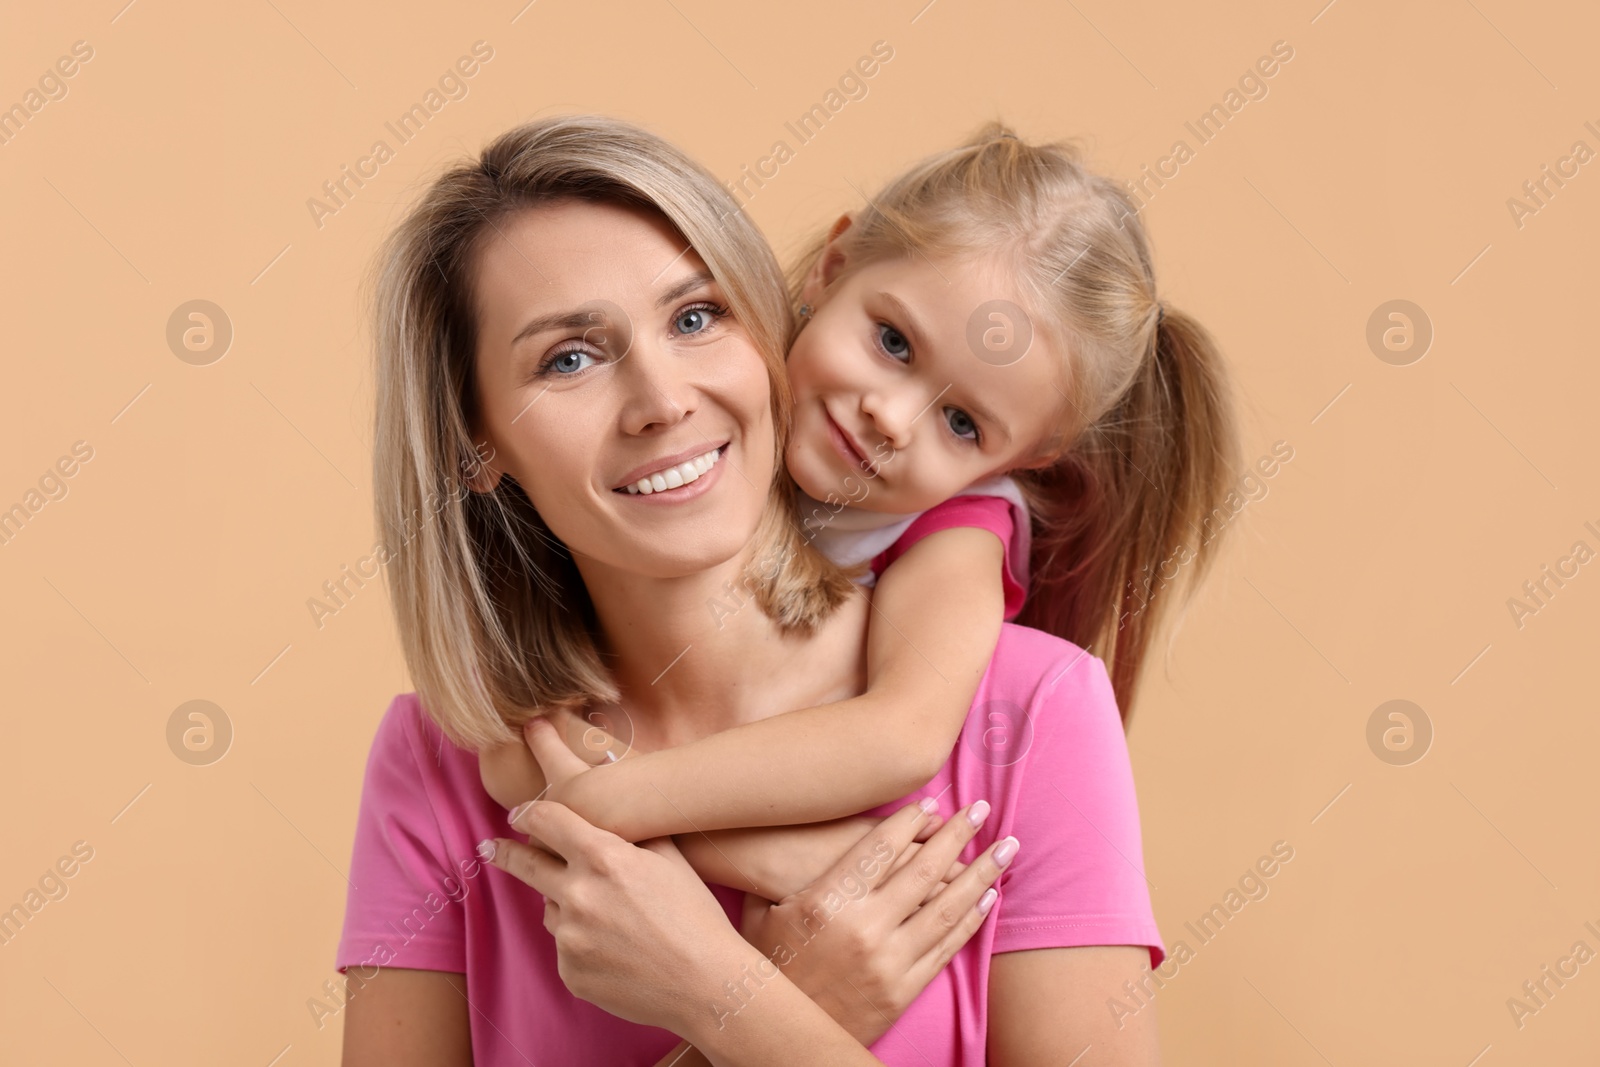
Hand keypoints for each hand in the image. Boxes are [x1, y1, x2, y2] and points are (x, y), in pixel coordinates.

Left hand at [482, 802, 753, 1034]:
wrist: (706, 984)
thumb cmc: (695, 917)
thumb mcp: (671, 858)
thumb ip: (632, 832)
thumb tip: (610, 808)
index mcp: (603, 858)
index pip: (546, 819)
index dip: (528, 813)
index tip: (518, 814)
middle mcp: (577, 895)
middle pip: (526, 864)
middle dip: (506, 853)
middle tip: (491, 848)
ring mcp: (569, 938)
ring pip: (551, 909)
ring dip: (566, 905)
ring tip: (611, 919)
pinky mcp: (570, 973)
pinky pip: (565, 948)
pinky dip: (581, 943)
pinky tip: (615, 949)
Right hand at [739, 799, 1016, 1045]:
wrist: (778, 1039)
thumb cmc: (767, 969)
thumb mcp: (762, 913)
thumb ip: (787, 872)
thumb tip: (797, 830)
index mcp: (827, 902)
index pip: (880, 848)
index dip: (910, 822)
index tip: (932, 804)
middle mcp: (864, 928)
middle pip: (923, 870)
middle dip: (958, 835)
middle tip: (982, 808)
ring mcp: (888, 962)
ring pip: (947, 907)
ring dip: (982, 874)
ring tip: (1006, 849)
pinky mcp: (903, 991)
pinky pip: (946, 947)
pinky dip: (971, 919)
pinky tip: (988, 897)